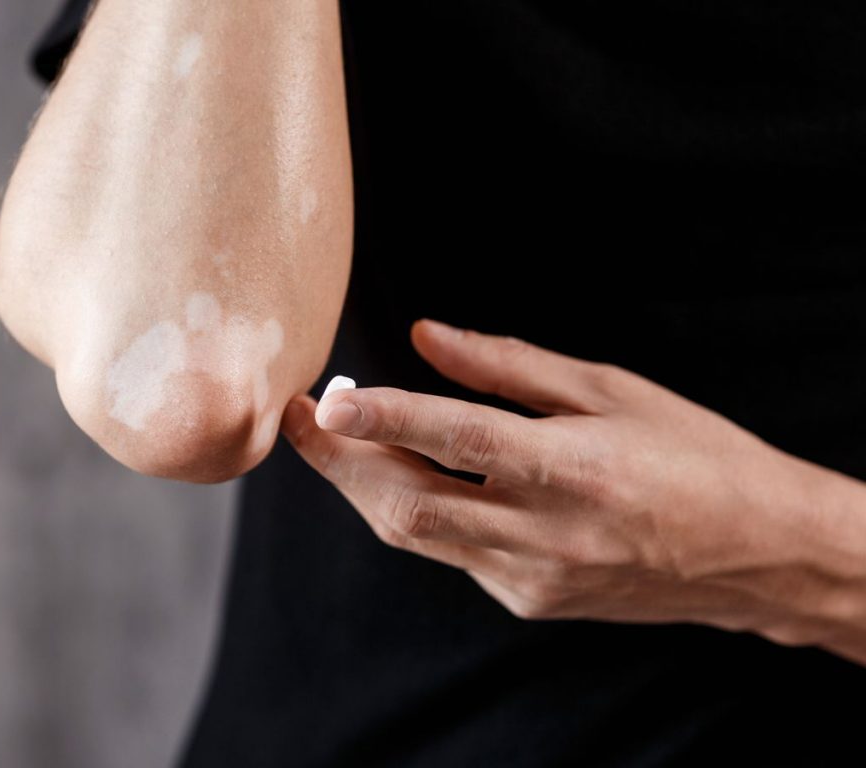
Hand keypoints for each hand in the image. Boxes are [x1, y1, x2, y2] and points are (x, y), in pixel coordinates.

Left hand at [280, 319, 863, 653]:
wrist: (756, 554)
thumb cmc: (693, 454)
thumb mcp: (611, 390)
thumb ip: (509, 366)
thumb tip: (424, 337)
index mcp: (577, 470)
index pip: (460, 440)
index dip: (385, 420)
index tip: (323, 402)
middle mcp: (548, 535)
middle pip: (410, 507)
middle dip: (341, 465)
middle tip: (298, 418)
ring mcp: (534, 579)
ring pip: (418, 537)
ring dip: (366, 488)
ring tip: (336, 440)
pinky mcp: (529, 601)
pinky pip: (453, 553)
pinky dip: (422, 511)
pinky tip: (420, 476)